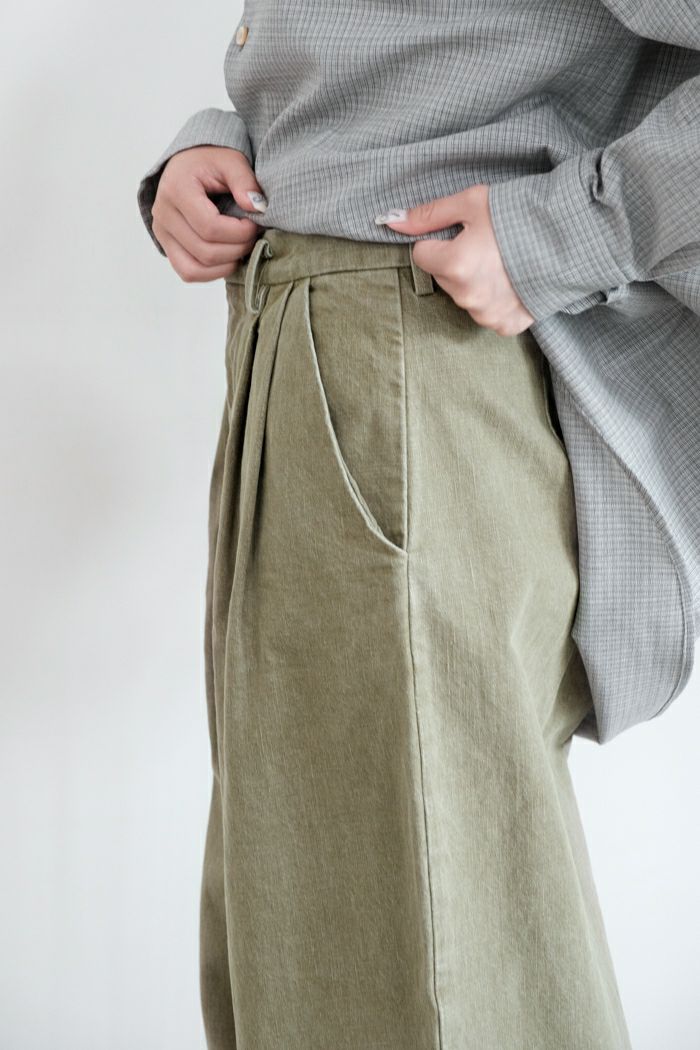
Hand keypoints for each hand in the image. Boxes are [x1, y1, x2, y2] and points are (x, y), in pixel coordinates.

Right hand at [152, 146, 267, 282]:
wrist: (189, 164)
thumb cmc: (210, 161)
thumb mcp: (230, 160)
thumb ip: (244, 181)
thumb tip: (258, 208)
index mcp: (176, 190)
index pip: (210, 227)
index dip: (239, 233)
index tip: (254, 223)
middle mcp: (163, 214)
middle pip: (205, 251)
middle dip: (237, 249)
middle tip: (252, 237)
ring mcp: (162, 233)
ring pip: (195, 269)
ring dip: (225, 265)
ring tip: (241, 248)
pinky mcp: (166, 246)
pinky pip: (187, 272)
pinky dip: (211, 273)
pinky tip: (228, 259)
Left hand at [375, 184, 533, 335]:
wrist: (571, 238)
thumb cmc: (520, 215)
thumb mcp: (472, 203)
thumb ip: (428, 215)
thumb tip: (391, 221)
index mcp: (454, 265)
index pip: (421, 254)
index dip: (440, 240)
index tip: (463, 233)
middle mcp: (467, 297)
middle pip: (442, 277)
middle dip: (456, 262)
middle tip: (486, 245)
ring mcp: (487, 315)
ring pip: (463, 296)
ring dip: (474, 281)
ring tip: (502, 262)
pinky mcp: (506, 325)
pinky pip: (487, 314)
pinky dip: (495, 299)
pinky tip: (512, 281)